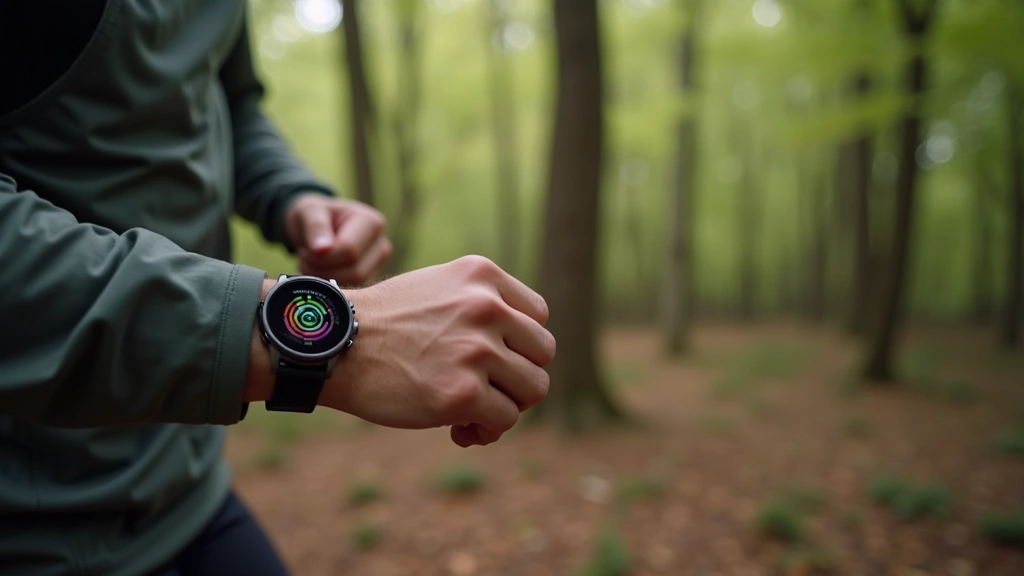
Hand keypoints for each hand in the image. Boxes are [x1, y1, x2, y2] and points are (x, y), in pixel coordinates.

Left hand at [284, 193, 391, 285]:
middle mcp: (382, 244)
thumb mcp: (309, 212)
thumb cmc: (314, 215)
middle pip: (355, 271)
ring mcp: (378, 264)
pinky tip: (319, 271)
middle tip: (305, 258)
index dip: (323, 257)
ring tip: (310, 263)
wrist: (316, 226)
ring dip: (325, 279)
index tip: (305, 250)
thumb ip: (315, 227)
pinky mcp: (370, 278)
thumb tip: (322, 249)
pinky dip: (330, 286)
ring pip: (354, 284)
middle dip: (323, 269)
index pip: (350, 250)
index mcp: (372, 223)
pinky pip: (352, 291)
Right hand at [322, 256, 555, 446]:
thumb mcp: (438, 288)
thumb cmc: (384, 323)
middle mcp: (486, 308)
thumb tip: (522, 356)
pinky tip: (459, 430)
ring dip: (507, 406)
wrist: (335, 345)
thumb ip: (481, 305)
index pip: (538, 316)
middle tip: (488, 390)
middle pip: (542, 353)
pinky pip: (504, 420)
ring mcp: (476, 351)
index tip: (496, 359)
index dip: (521, 344)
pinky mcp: (462, 394)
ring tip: (475, 413)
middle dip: (518, 376)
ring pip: (532, 389)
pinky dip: (486, 430)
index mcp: (482, 277)